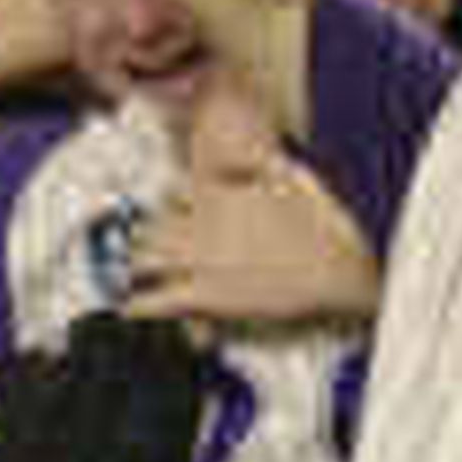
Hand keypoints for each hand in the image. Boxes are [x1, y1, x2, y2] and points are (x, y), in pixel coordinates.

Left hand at [128, 80, 379, 326]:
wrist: (336, 273)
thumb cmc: (323, 226)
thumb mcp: (296, 176)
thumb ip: (258, 161)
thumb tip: (230, 152)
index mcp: (221, 197)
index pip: (173, 193)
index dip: (166, 202)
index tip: (164, 209)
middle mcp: (203, 225)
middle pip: (151, 227)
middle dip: (141, 236)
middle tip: (136, 245)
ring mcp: (200, 263)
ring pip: (143, 261)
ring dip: (132, 266)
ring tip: (125, 273)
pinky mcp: (204, 298)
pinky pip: (157, 302)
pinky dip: (139, 307)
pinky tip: (129, 309)